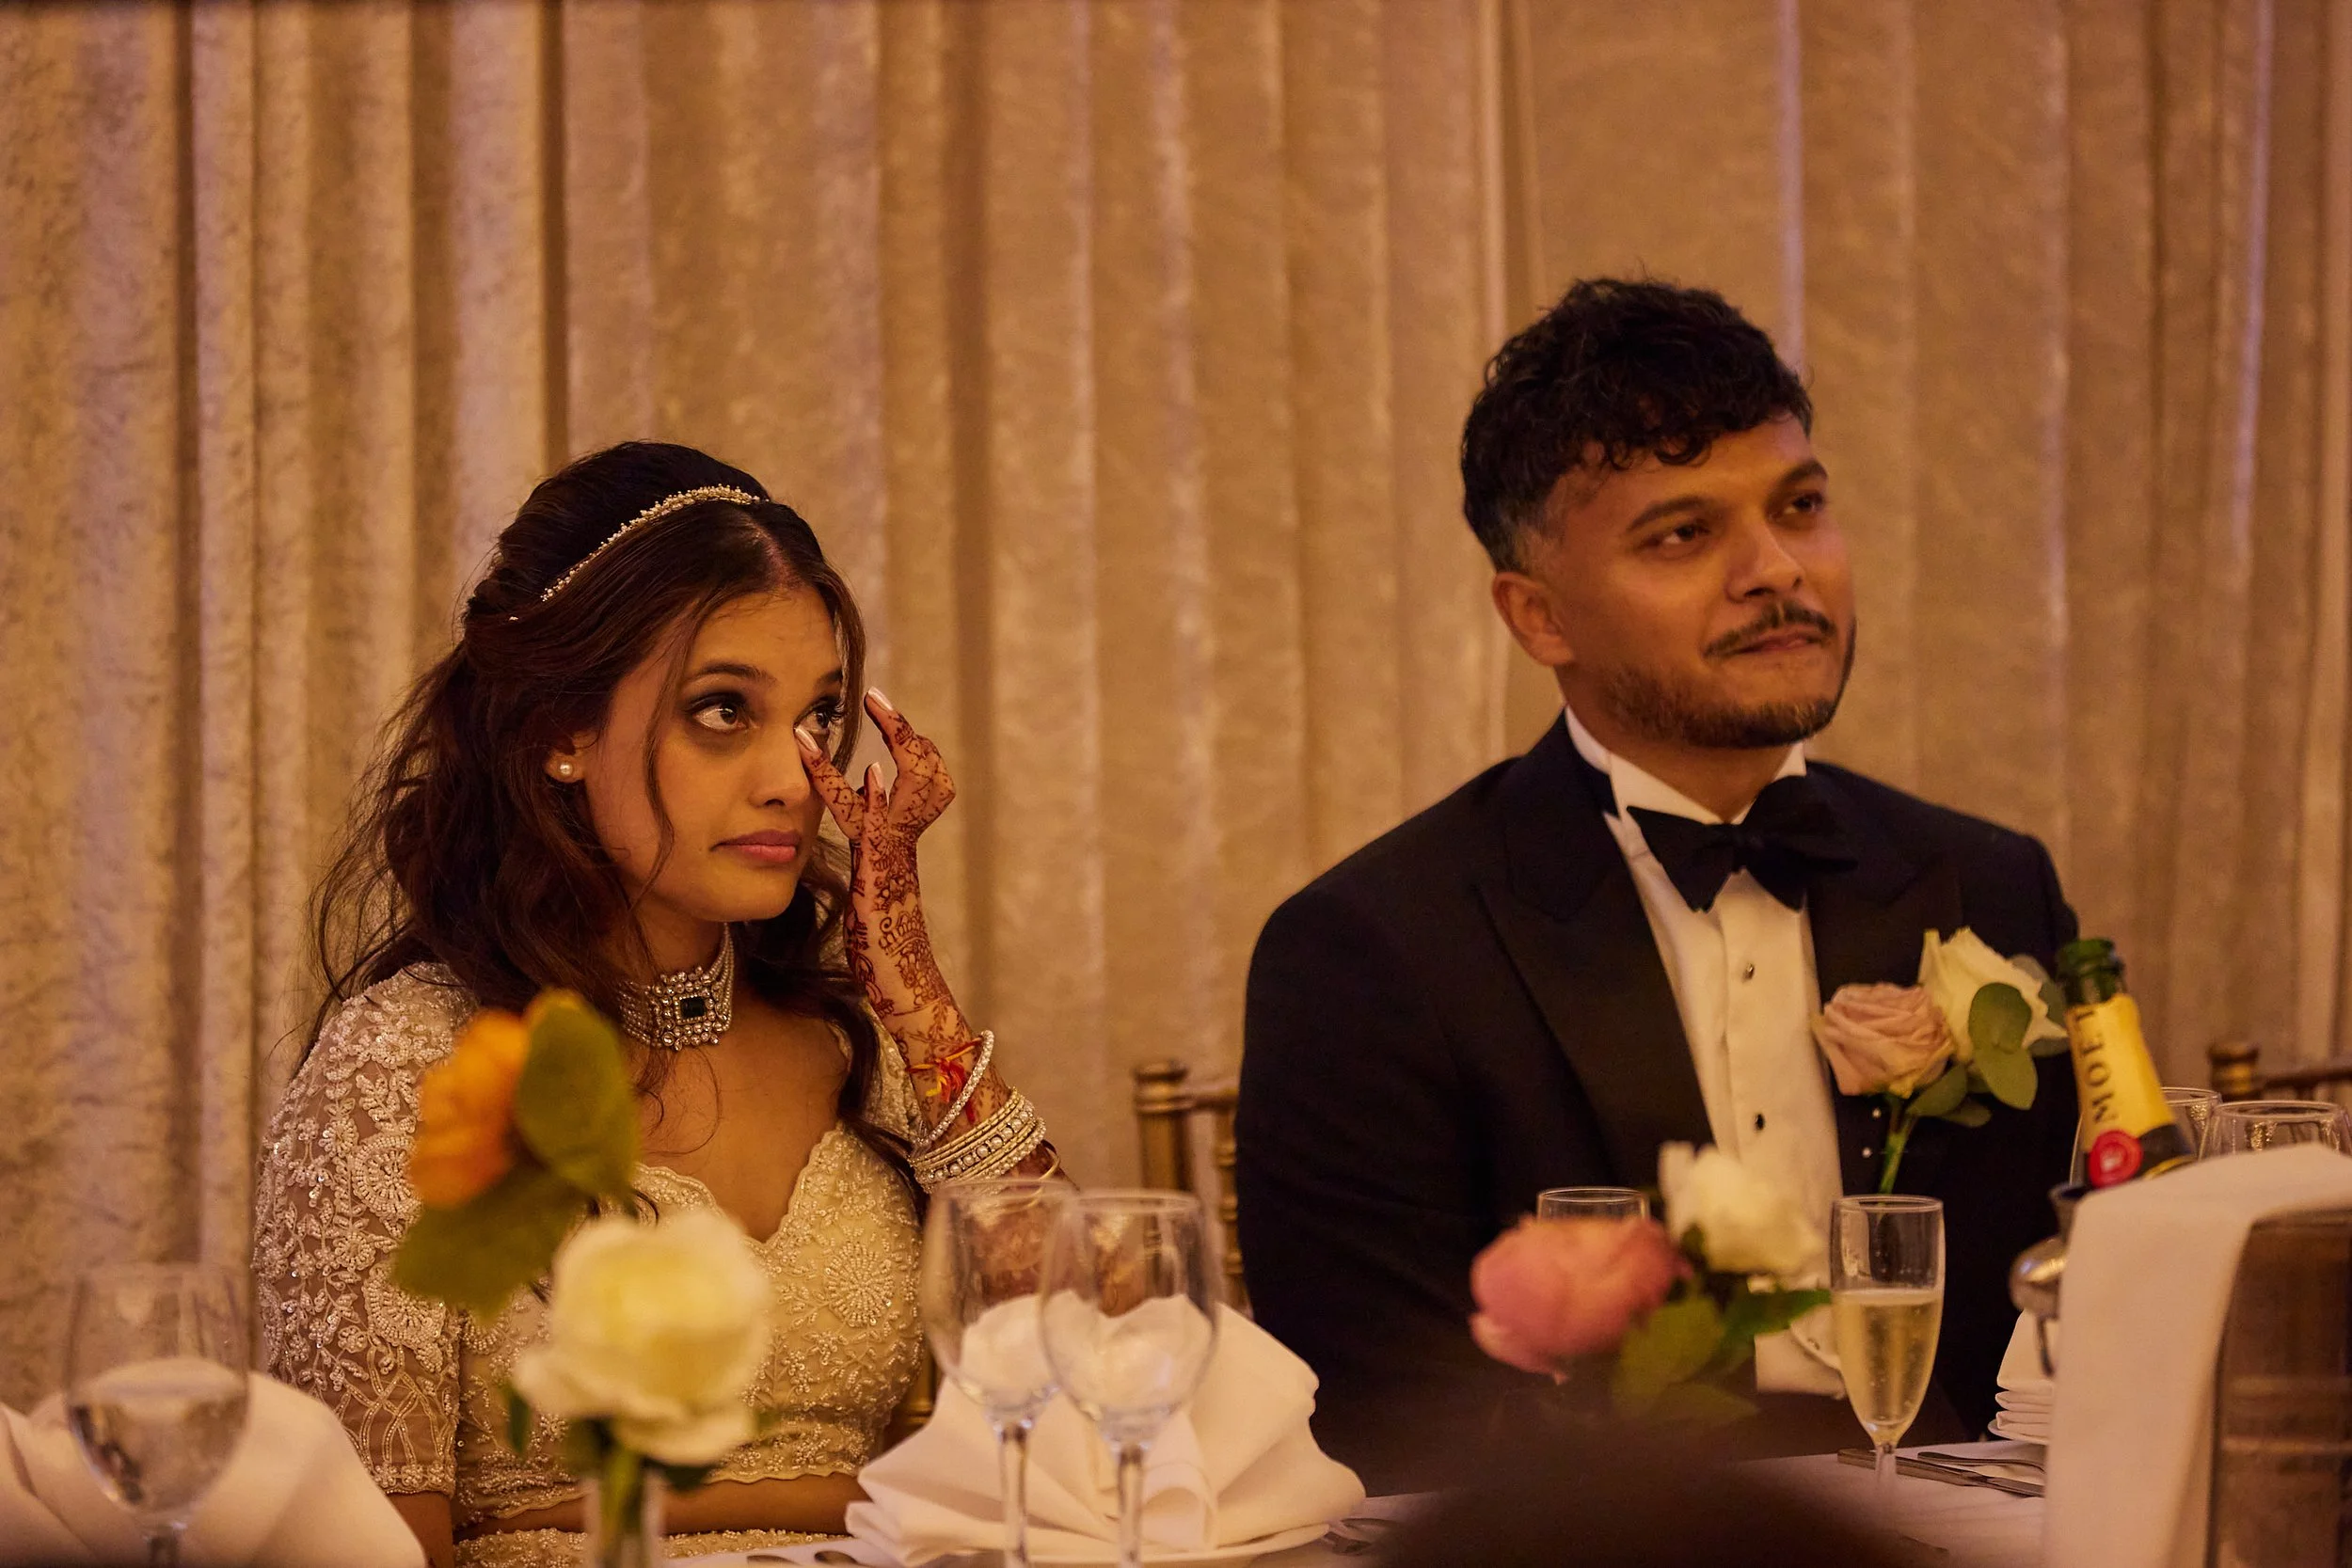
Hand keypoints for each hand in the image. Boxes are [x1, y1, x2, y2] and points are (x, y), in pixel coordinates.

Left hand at [796, 690, 967, 1055]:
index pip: (909, 777)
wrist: (908, 995)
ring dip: (899, 751)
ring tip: (881, 714)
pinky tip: (871, 778)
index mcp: (895, 844)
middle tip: (881, 700)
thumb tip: (868, 785)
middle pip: (927, 774)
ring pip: (917, 792)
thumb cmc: (884, 954)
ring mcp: (896, 859)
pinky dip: (874, 802)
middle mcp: (901, 845)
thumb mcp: (867, 886)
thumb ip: (869, 843)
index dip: (900, 739)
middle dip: (906, 734)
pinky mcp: (883, 878)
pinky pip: (882, 829)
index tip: (878, 707)